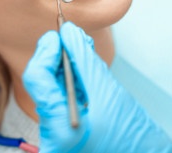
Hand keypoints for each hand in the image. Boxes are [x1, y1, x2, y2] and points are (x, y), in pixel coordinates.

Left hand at [23, 22, 171, 152]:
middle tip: (73, 38)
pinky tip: (83, 71)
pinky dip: (70, 83)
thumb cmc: (134, 139)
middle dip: (57, 57)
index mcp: (59, 128)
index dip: (47, 51)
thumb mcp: (109, 93)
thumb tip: (69, 33)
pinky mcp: (64, 136)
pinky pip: (60, 102)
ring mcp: (56, 138)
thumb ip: (85, 59)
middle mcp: (51, 137)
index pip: (37, 77)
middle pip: (43, 84)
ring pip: (51, 91)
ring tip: (82, 52)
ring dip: (65, 68)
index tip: (59, 35)